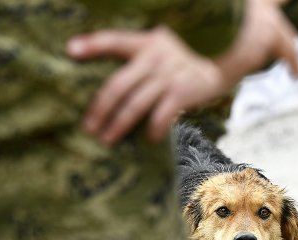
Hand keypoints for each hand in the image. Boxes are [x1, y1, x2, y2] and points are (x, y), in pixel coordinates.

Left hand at [67, 27, 226, 144]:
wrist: (227, 57)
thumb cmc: (188, 59)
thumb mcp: (164, 46)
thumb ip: (141, 58)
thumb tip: (111, 81)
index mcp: (147, 42)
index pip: (114, 41)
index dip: (92, 45)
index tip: (70, 50)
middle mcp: (155, 57)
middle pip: (118, 85)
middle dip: (100, 109)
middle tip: (88, 129)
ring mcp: (168, 75)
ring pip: (135, 105)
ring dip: (118, 125)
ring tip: (106, 140)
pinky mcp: (183, 92)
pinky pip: (162, 115)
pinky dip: (154, 130)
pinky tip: (150, 139)